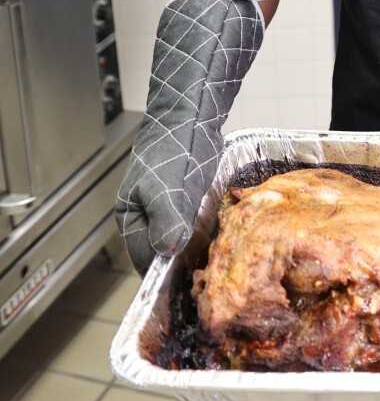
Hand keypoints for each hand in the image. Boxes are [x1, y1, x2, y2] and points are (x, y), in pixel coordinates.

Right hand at [115, 0, 265, 275]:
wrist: (191, 113)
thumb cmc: (174, 150)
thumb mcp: (167, 189)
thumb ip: (166, 221)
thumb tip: (167, 252)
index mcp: (130, 220)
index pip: (146, 264)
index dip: (169, 279)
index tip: (195, 288)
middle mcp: (145, 219)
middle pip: (165, 255)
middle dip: (187, 267)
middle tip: (216, 278)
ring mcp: (166, 208)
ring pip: (183, 241)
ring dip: (201, 250)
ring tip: (226, 261)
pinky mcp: (186, 198)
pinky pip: (197, 223)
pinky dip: (209, 231)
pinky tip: (228, 236)